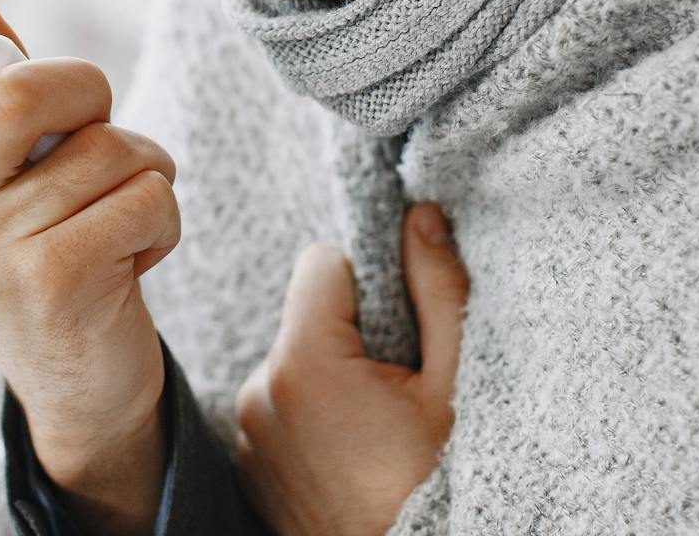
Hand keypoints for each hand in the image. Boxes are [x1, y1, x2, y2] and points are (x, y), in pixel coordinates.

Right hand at [0, 0, 180, 533]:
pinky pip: (145, 194)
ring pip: (107, 145)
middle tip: (98, 119)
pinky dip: (163, 216)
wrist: (81, 386)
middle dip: (87, 86)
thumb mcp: (4, 181)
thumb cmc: (48, 256)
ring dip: (142, 169)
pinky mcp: (55, 282)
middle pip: (16, 91)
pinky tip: (132, 257)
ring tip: (115, 219)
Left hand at [233, 204, 467, 535]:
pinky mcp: (246, 454)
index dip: (366, 281)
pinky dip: (307, 413)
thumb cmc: (431, 482)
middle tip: (391, 386)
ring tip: (370, 425)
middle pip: (307, 314)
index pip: (321, 262)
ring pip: (292, 358)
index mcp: (307, 361)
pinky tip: (344, 448)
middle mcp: (262, 388)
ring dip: (327, 374)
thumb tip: (420, 216)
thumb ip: (437, 291)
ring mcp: (249, 428)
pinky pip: (277, 402)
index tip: (395, 325)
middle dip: (349, 333)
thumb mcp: (452, 384)